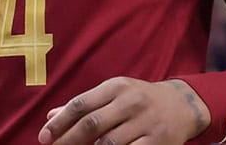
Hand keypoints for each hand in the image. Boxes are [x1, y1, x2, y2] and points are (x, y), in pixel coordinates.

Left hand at [38, 77, 209, 144]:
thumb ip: (84, 106)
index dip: (60, 122)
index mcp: (116, 87)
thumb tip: (51, 117)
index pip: (81, 104)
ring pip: (109, 143)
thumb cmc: (139, 99)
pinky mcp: (157, 142)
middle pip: (92, 124)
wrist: (182, 105)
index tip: (43, 137)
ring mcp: (145, 122)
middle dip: (68, 140)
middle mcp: (131, 102)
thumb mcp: (113, 94)